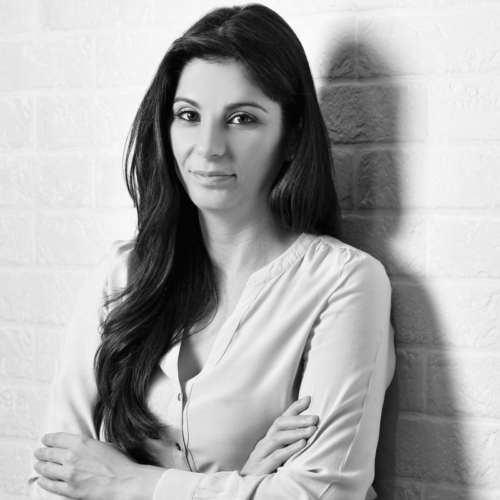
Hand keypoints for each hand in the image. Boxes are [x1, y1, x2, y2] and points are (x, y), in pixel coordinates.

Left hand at [33, 432, 164, 499]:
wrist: (126, 481)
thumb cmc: (120, 462)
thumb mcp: (104, 445)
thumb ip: (88, 445)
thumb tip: (80, 447)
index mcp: (81, 442)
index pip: (57, 438)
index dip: (48, 439)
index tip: (44, 440)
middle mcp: (72, 456)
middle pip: (49, 453)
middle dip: (41, 452)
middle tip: (38, 452)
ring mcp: (69, 474)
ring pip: (47, 469)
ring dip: (40, 466)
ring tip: (37, 465)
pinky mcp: (70, 490)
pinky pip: (51, 485)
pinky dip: (44, 482)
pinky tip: (41, 480)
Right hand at [240, 396, 317, 475]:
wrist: (246, 489)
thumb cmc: (265, 471)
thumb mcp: (277, 455)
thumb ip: (288, 444)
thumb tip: (308, 432)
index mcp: (269, 438)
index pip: (282, 418)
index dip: (295, 407)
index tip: (309, 398)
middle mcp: (264, 442)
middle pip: (280, 424)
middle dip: (298, 419)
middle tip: (315, 417)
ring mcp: (261, 454)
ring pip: (278, 437)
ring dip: (296, 432)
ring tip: (312, 429)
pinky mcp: (261, 468)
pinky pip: (276, 456)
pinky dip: (290, 449)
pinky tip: (302, 445)